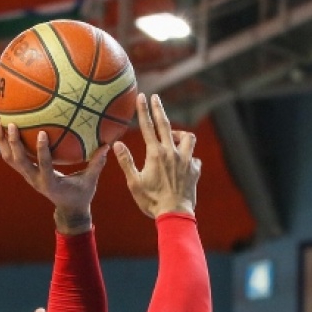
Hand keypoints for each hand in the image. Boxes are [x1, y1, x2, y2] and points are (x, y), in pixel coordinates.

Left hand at [0, 122, 105, 233]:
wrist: (68, 209)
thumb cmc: (81, 195)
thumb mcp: (90, 182)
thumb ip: (97, 164)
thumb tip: (108, 145)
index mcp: (51, 184)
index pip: (44, 166)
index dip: (41, 151)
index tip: (40, 133)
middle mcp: (35, 180)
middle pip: (19, 162)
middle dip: (13, 144)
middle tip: (12, 125)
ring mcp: (28, 177)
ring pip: (10, 160)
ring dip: (3, 143)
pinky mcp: (26, 173)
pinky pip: (12, 158)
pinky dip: (6, 144)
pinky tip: (4, 128)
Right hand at [113, 94, 199, 218]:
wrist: (175, 214)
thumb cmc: (151, 201)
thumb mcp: (134, 183)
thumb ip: (126, 162)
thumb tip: (117, 144)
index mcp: (155, 154)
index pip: (148, 127)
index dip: (144, 110)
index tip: (142, 96)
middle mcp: (172, 153)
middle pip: (165, 125)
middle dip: (159, 109)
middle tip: (155, 97)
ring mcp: (185, 161)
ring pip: (187, 137)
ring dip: (179, 135)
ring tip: (172, 138)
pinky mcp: (194, 170)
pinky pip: (194, 157)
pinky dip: (189, 157)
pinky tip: (184, 163)